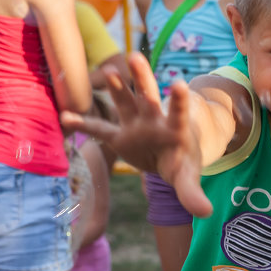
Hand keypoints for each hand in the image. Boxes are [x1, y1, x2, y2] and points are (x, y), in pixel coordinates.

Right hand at [61, 53, 210, 217]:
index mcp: (174, 129)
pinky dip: (82, 124)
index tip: (179, 83)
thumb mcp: (187, 178)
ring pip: (125, 101)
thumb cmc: (182, 162)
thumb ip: (193, 193)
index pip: (178, 112)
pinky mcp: (120, 135)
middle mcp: (154, 120)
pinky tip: (64, 116)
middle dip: (142, 78)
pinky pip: (99, 129)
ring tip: (108, 71)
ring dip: (116, 87)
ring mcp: (136, 124)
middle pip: (148, 96)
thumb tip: (205, 213)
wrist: (170, 156)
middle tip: (135, 57)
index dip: (179, 99)